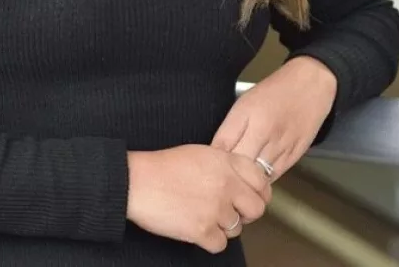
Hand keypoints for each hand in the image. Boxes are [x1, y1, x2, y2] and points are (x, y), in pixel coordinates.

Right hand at [126, 145, 271, 253]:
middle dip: (245, 213)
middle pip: (256, 209)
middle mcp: (226, 185)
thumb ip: (225, 165)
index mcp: (226, 162)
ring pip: (237, 229)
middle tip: (231, 213)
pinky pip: (220, 244)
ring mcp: (215, 209)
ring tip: (204, 216)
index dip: (258, 192)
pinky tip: (197, 229)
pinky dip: (209, 240)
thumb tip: (240, 180)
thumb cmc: (162, 167)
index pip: (262, 181)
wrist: (137, 181)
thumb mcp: (200, 153)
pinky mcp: (202, 230)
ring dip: (223, 227)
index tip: (250, 197)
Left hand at [212, 56, 336, 183]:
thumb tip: (213, 153)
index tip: (207, 166)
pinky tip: (255, 180)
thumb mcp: (243, 104)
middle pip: (240, 167)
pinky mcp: (295, 157)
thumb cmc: (274, 92)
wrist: (311, 85)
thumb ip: (228, 130)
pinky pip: (274, 177)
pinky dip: (262, 181)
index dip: (212, 161)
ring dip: (245, 182)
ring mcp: (282, 148)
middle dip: (227, 175)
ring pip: (257, 177)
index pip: (223, 149)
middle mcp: (266, 134)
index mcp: (249, 117)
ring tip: (236, 184)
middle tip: (219, 179)